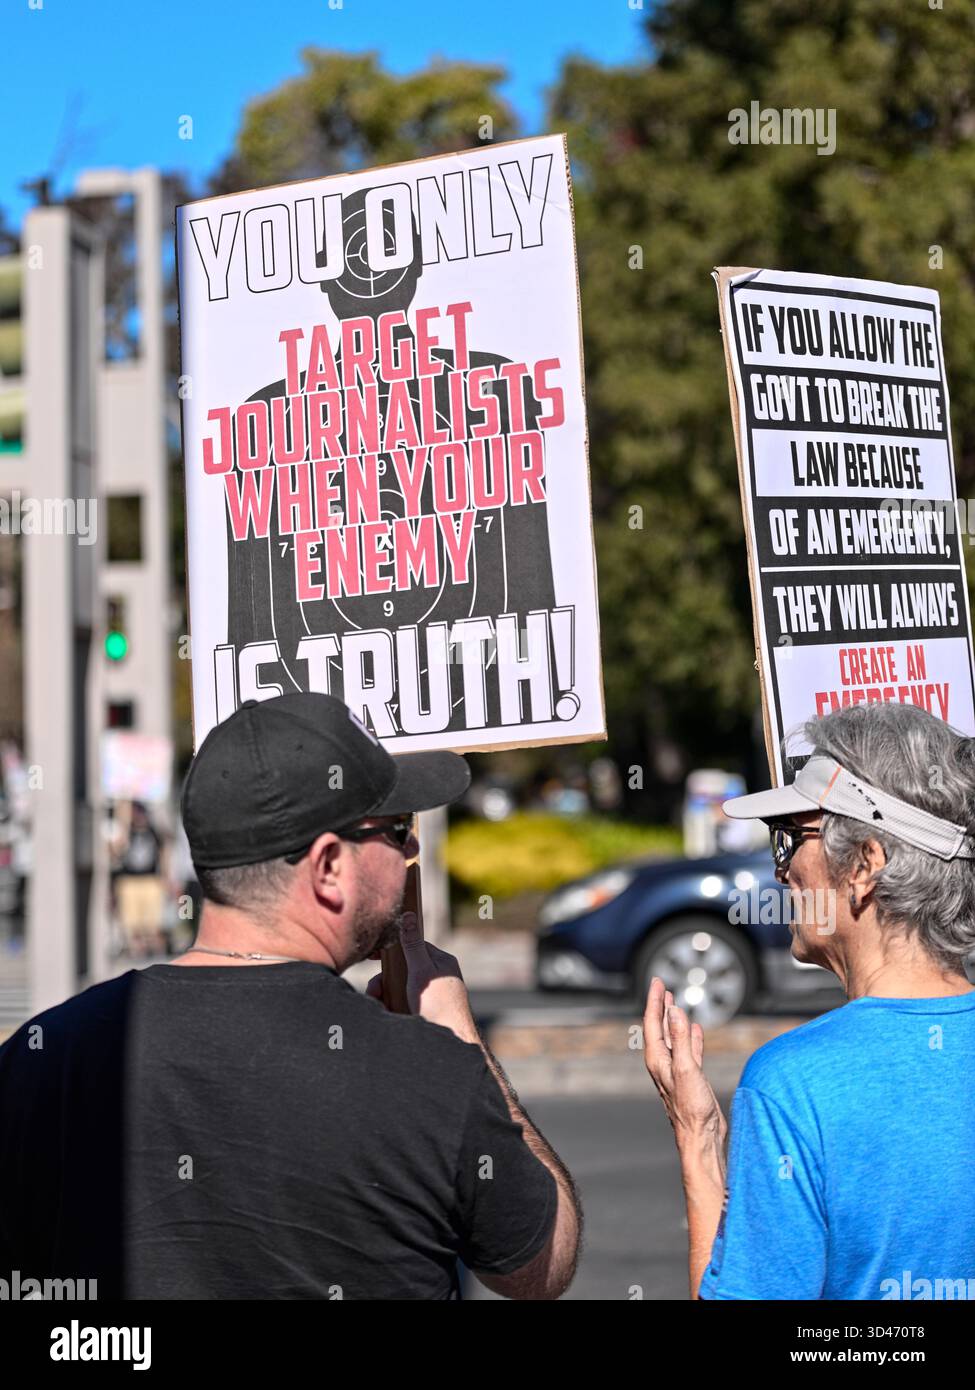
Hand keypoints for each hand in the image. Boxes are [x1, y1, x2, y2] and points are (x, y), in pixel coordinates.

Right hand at [366, 912, 479, 1044]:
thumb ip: (412, 945)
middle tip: (374, 992)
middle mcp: (437, 978)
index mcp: (441, 963)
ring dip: (384, 996)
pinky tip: (386, 1014)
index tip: (372, 956)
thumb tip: (408, 914)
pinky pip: (402, 1005)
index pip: (412, 946)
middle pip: (402, 970)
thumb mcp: (421, 972)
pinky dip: (391, 1008)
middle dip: (384, 981)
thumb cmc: (439, 1007)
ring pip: (399, 989)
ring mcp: (431, 997)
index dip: (391, 950)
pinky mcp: (424, 1013)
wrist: (449, 1044)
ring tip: (380, 1006)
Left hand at [642, 976, 725, 1149]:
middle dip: (661, 1006)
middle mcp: (664, 1063)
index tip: (658, 982)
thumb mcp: (686, 1069)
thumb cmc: (691, 1109)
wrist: (701, 1137)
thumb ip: (680, 1040)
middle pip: (659, 1027)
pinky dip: (690, 1036)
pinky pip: (688, 1049)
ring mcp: (677, 1070)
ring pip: (673, 1037)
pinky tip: (694, 1029)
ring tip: (674, 1003)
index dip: (655, 1001)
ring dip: (674, 1019)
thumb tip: (675, 1011)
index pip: (653, 1022)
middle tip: (662, 987)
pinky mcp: (691, 1077)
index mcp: (657, 1059)